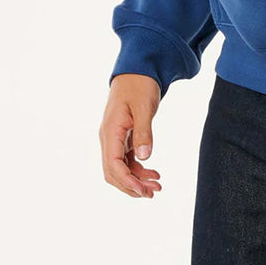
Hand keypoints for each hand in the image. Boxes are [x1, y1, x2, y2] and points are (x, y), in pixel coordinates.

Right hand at [99, 73, 163, 198]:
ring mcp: (115, 139)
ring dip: (136, 180)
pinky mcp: (123, 138)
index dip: (127, 181)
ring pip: (120, 169)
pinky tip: (153, 174)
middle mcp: (109, 138)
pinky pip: (127, 160)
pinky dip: (138, 169)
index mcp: (110, 131)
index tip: (143, 190)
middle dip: (131, 186)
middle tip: (153, 193)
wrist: (137, 71)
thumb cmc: (140, 85)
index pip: (113, 165)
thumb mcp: (144, 107)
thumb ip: (144, 132)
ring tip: (156, 187)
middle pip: (114, 172)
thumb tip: (144, 157)